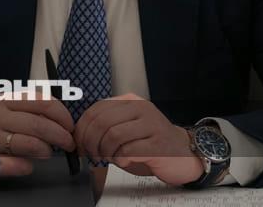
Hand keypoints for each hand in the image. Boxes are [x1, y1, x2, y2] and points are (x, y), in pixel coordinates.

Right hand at [0, 97, 75, 175]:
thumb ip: (30, 111)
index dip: (62, 115)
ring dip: (45, 150)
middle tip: (69, 144)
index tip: (70, 126)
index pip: (43, 102)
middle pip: (39, 124)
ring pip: (29, 143)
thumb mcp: (6, 109)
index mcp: (6, 100)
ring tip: (48, 153)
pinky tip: (28, 165)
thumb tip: (62, 120)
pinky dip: (25, 166)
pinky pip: (13, 163)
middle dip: (61, 136)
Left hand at [74, 93, 203, 185]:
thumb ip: (106, 127)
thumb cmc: (150, 143)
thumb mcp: (126, 128)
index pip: (96, 110)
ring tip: (110, 158)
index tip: (79, 144)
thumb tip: (79, 137)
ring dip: (105, 152)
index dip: (82, 129)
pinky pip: (128, 151)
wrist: (183, 153)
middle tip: (93, 155)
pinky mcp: (158, 144)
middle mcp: (141, 108)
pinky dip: (121, 160)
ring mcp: (151, 125)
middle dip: (91, 143)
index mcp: (130, 101)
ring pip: (113, 136)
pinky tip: (125, 162)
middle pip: (102, 122)